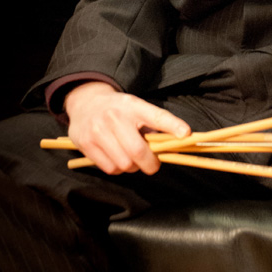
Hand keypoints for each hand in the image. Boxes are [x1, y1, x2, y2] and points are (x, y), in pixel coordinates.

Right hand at [65, 82, 191, 175]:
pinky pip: (110, 169)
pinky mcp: (86, 144)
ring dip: (133, 167)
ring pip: (124, 164)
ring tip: (131, 158)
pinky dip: (118, 169)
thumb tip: (171, 146)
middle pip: (138, 150)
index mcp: (133, 105)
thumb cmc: (118, 109)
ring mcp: (98, 130)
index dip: (172, 125)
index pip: (156, 115)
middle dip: (150, 163)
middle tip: (153, 164)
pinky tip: (117, 157)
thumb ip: (151, 125)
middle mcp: (115, 116)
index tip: (186, 134)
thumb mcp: (135, 108)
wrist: (86, 102)